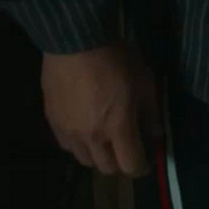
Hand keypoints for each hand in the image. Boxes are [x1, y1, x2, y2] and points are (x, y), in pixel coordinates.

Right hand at [42, 44, 159, 177]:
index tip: (147, 161)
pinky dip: (79, 145)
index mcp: (118, 127)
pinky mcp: (53, 122)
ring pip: (85, 160)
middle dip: (121, 163)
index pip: (130, 165)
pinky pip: (67, 146)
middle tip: (127, 149)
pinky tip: (85, 130)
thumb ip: (151, 112)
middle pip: (107, 168)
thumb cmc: (116, 57)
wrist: (75, 40)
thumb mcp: (144, 80)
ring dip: (98, 156)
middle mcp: (92, 136)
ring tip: (105, 141)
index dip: (142, 167)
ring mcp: (69, 131)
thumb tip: (156, 134)